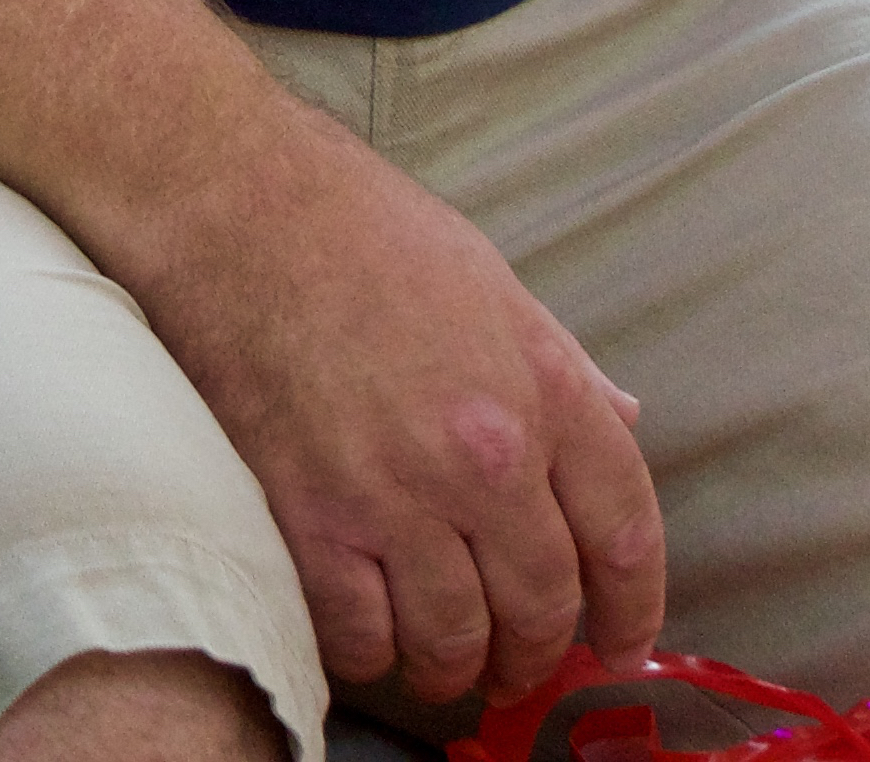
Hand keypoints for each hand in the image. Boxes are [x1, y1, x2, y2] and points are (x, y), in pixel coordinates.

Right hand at [119, 98, 660, 709]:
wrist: (235, 202)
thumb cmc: (358, 227)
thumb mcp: (493, 282)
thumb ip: (563, 367)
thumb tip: (621, 425)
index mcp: (542, 389)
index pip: (624, 534)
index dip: (633, 606)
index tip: (623, 641)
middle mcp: (484, 454)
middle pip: (542, 605)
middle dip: (537, 653)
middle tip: (520, 666)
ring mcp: (394, 492)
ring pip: (454, 639)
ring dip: (455, 668)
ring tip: (443, 665)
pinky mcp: (308, 516)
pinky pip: (358, 634)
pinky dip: (370, 652)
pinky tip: (369, 635)